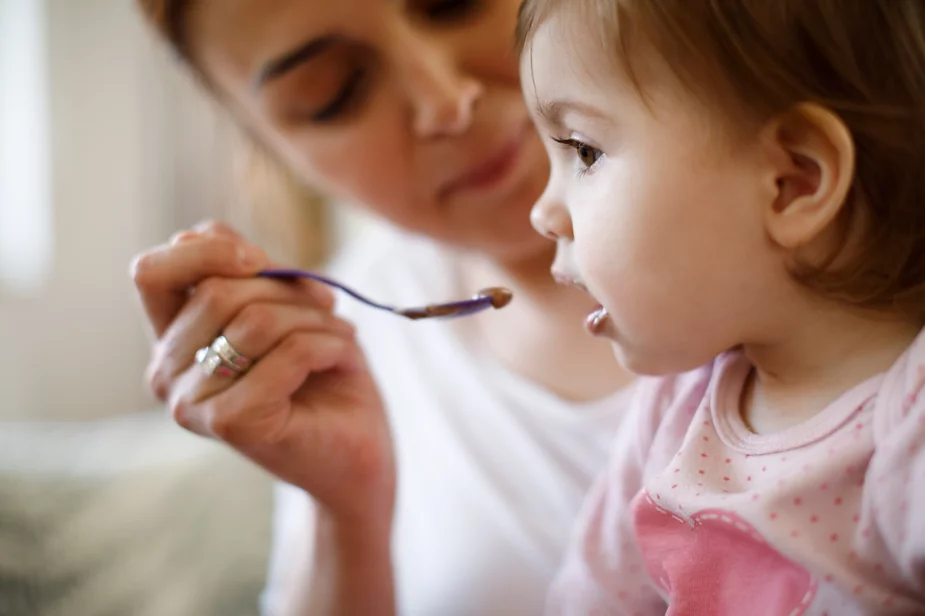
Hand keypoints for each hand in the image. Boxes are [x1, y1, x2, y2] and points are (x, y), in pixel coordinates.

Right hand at [131, 221, 394, 523]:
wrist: (357, 452)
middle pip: (217, 291)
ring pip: (256, 320)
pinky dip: (330, 345)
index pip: (152, 272)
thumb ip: (252, 274)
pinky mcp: (233, 424)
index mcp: (171, 340)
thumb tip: (240, 251)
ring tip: (340, 336)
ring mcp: (193, 405)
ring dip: (315, 319)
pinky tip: (342, 359)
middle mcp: (166, 374)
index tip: (260, 260)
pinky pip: (290, 353)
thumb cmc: (323, 375)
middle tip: (327, 308)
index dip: (205, 250)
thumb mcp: (286, 307)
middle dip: (288, 290)